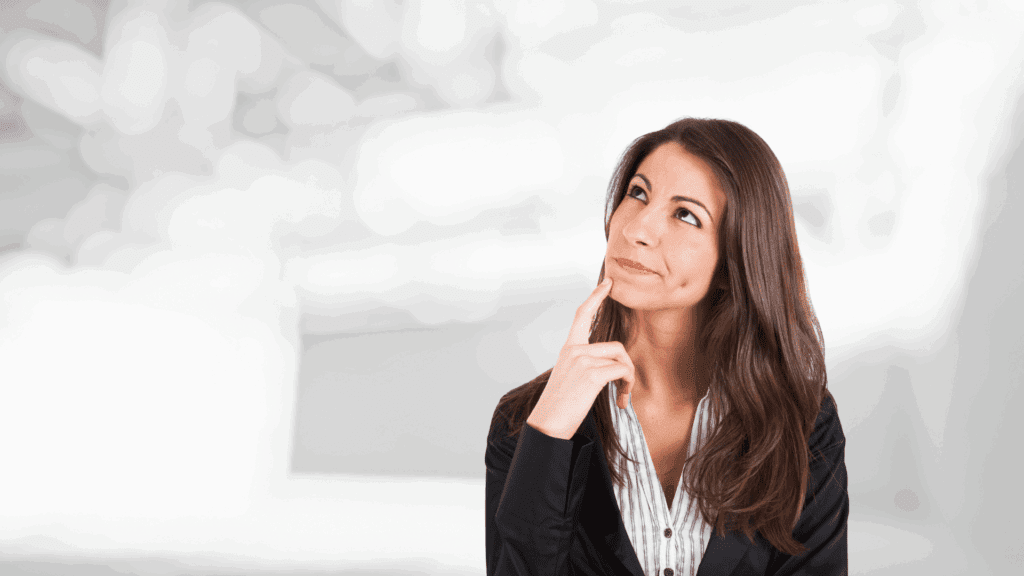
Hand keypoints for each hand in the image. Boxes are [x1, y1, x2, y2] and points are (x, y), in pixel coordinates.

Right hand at [526, 277, 636, 439]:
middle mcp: (574, 350)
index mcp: (568, 349)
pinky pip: (622, 371)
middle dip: (627, 367)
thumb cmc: (559, 408)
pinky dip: (627, 386)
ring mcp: (582, 360)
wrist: (548, 424)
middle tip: (626, 388)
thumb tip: (611, 368)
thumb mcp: (570, 380)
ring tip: (623, 397)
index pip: (582, 315)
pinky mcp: (591, 373)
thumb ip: (585, 366)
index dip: (596, 297)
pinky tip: (621, 401)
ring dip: (629, 379)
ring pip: (621, 359)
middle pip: (617, 346)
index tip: (608, 282)